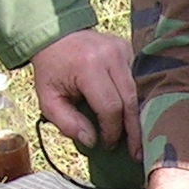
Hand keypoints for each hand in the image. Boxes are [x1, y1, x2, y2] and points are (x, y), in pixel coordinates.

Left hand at [28, 28, 141, 157]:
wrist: (56, 36)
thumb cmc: (52, 70)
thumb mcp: (48, 99)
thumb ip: (67, 122)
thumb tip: (92, 141)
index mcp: (88, 67)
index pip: (110, 107)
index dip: (111, 130)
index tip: (107, 145)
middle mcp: (111, 56)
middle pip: (130, 100)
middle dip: (133, 130)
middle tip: (136, 153)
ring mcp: (123, 50)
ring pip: (137, 91)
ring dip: (138, 117)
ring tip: (140, 140)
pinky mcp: (129, 49)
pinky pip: (137, 80)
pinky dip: (137, 100)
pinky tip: (138, 117)